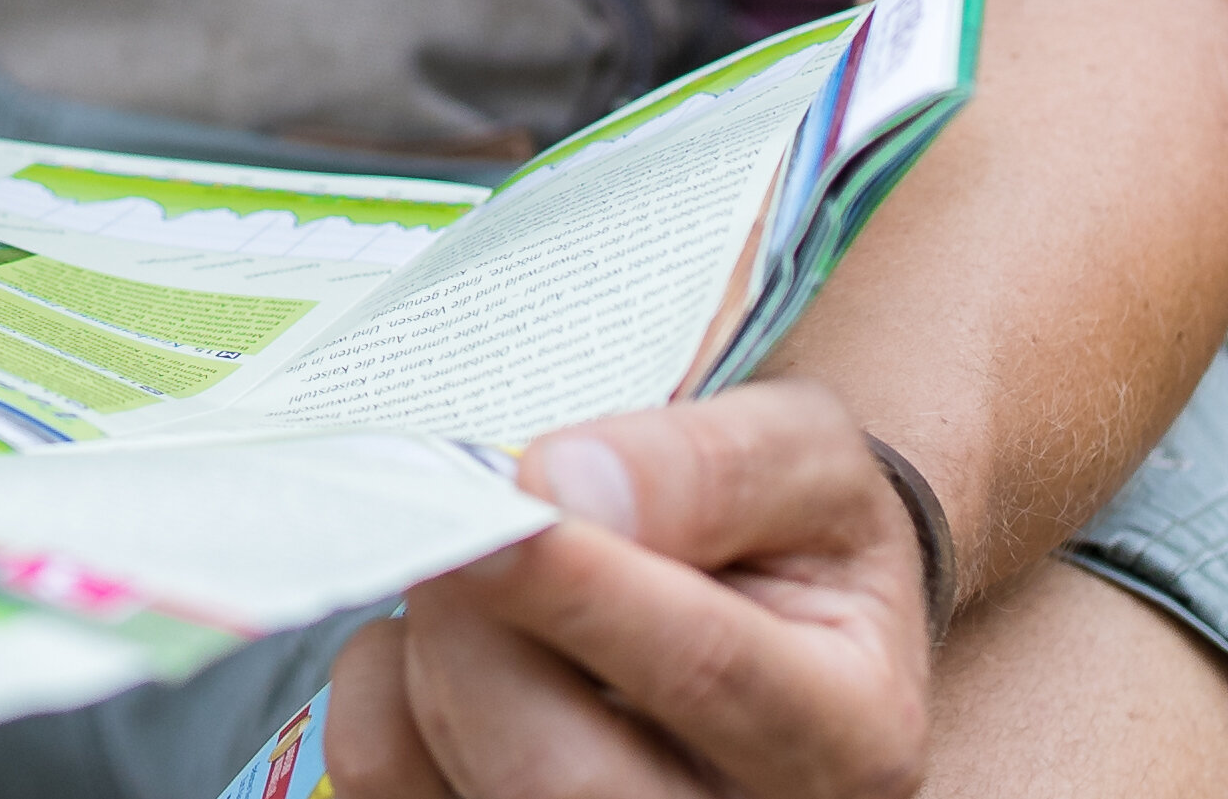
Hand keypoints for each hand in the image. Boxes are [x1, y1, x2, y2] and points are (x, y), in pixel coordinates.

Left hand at [317, 384, 932, 797]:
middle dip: (477, 629)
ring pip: (470, 789)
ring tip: (477, 573)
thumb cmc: (790, 536)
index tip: (502, 511)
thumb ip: (709, 465)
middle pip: (561, 777)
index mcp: (848, 735)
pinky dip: (379, 695)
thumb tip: (563, 487)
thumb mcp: (804, 461)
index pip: (706, 671)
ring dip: (429, 654)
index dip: (585, 591)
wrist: (777, 613)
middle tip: (453, 519)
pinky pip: (390, 784)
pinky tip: (449, 644)